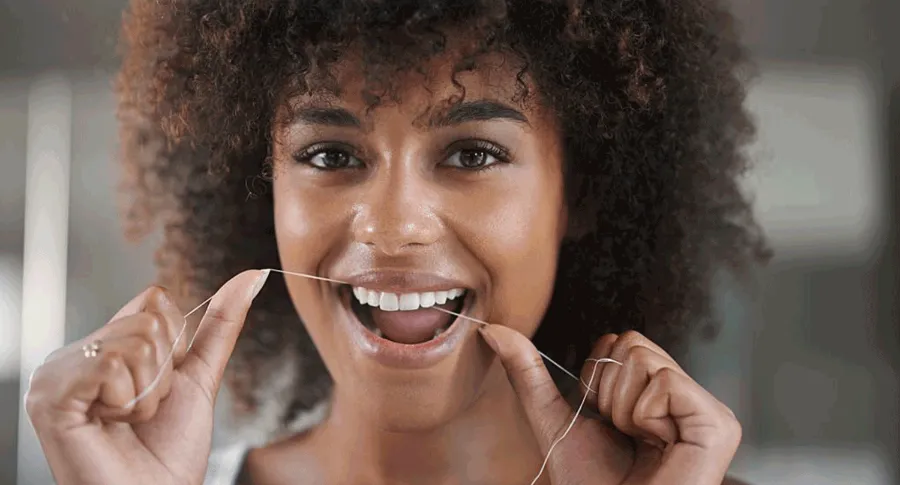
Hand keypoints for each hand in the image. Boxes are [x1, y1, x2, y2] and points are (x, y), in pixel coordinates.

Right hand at [24, 269, 268, 484]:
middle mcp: (74, 355)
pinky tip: (109, 426)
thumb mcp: (200, 378)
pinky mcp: (49, 396)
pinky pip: (111, 364)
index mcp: (103, 347)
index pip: (154, 299)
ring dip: (148, 392)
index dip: (175, 344)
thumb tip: (251, 277)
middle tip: (142, 411)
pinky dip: (128, 401)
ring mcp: (56, 374)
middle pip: (149, 318)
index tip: (160, 386)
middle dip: (164, 372)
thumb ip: (220, 326)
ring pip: (136, 341)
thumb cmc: (170, 452)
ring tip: (127, 421)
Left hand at [479, 326, 741, 484]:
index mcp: (656, 393)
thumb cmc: (590, 484)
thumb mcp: (553, 418)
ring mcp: (707, 410)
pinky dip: (644, 414)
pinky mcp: (719, 424)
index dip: (597, 379)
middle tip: (623, 433)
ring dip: (623, 406)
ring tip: (638, 442)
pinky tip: (657, 445)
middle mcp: (686, 397)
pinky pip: (665, 381)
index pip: (620, 341)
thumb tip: (493, 329)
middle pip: (631, 342)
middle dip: (609, 391)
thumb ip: (527, 373)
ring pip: (644, 359)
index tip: (605, 420)